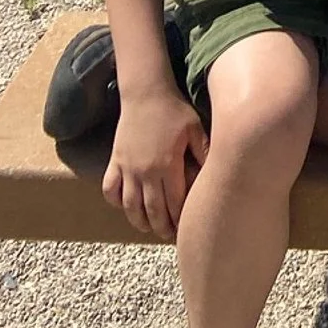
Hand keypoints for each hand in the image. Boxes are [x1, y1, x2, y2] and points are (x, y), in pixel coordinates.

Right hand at [101, 84, 206, 239]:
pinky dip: (116, 202)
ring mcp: (127, 168)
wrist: (146, 92)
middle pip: (152, 211)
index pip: (173, 204)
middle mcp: (145, 172)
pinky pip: (110, 189)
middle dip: (161, 228)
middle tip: (168, 235)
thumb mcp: (195, 129)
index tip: (184, 229)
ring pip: (130, 206)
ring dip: (139, 221)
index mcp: (167, 166)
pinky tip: (125, 205)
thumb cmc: (174, 110)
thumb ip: (205, 152)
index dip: (179, 220)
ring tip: (148, 227)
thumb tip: (217, 172)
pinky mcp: (115, 162)